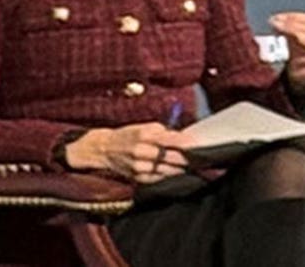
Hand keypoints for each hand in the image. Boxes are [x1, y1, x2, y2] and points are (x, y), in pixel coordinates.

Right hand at [65, 122, 193, 183]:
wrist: (104, 149)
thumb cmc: (126, 136)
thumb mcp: (141, 127)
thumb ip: (162, 131)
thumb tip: (183, 138)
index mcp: (142, 134)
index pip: (169, 140)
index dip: (185, 143)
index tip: (197, 144)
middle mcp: (141, 151)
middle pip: (171, 157)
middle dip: (187, 158)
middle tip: (201, 158)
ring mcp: (139, 166)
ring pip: (168, 170)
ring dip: (181, 168)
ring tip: (191, 166)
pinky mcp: (139, 177)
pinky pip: (160, 178)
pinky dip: (169, 175)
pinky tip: (175, 172)